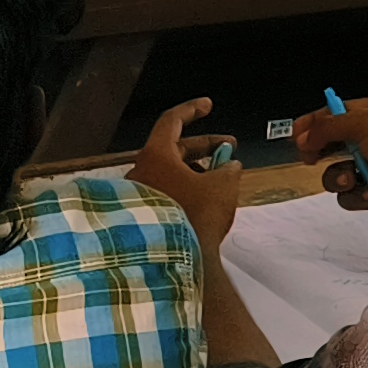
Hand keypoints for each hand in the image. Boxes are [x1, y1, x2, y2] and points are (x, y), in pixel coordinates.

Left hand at [132, 98, 248, 248]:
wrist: (172, 261)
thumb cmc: (196, 215)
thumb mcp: (223, 185)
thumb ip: (229, 168)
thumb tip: (230, 166)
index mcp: (156, 156)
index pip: (172, 121)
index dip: (192, 110)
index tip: (209, 105)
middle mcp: (140, 171)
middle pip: (173, 149)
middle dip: (204, 146)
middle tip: (229, 148)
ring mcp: (136, 195)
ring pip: (168, 173)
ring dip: (195, 170)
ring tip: (221, 178)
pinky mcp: (140, 216)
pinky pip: (164, 192)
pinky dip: (184, 188)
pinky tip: (205, 199)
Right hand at [293, 93, 367, 223]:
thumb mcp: (364, 124)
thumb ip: (328, 127)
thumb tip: (304, 136)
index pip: (338, 113)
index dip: (315, 122)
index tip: (296, 133)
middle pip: (333, 142)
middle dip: (320, 150)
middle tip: (309, 156)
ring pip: (336, 171)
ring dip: (339, 176)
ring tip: (353, 177)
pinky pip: (348, 194)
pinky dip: (355, 194)